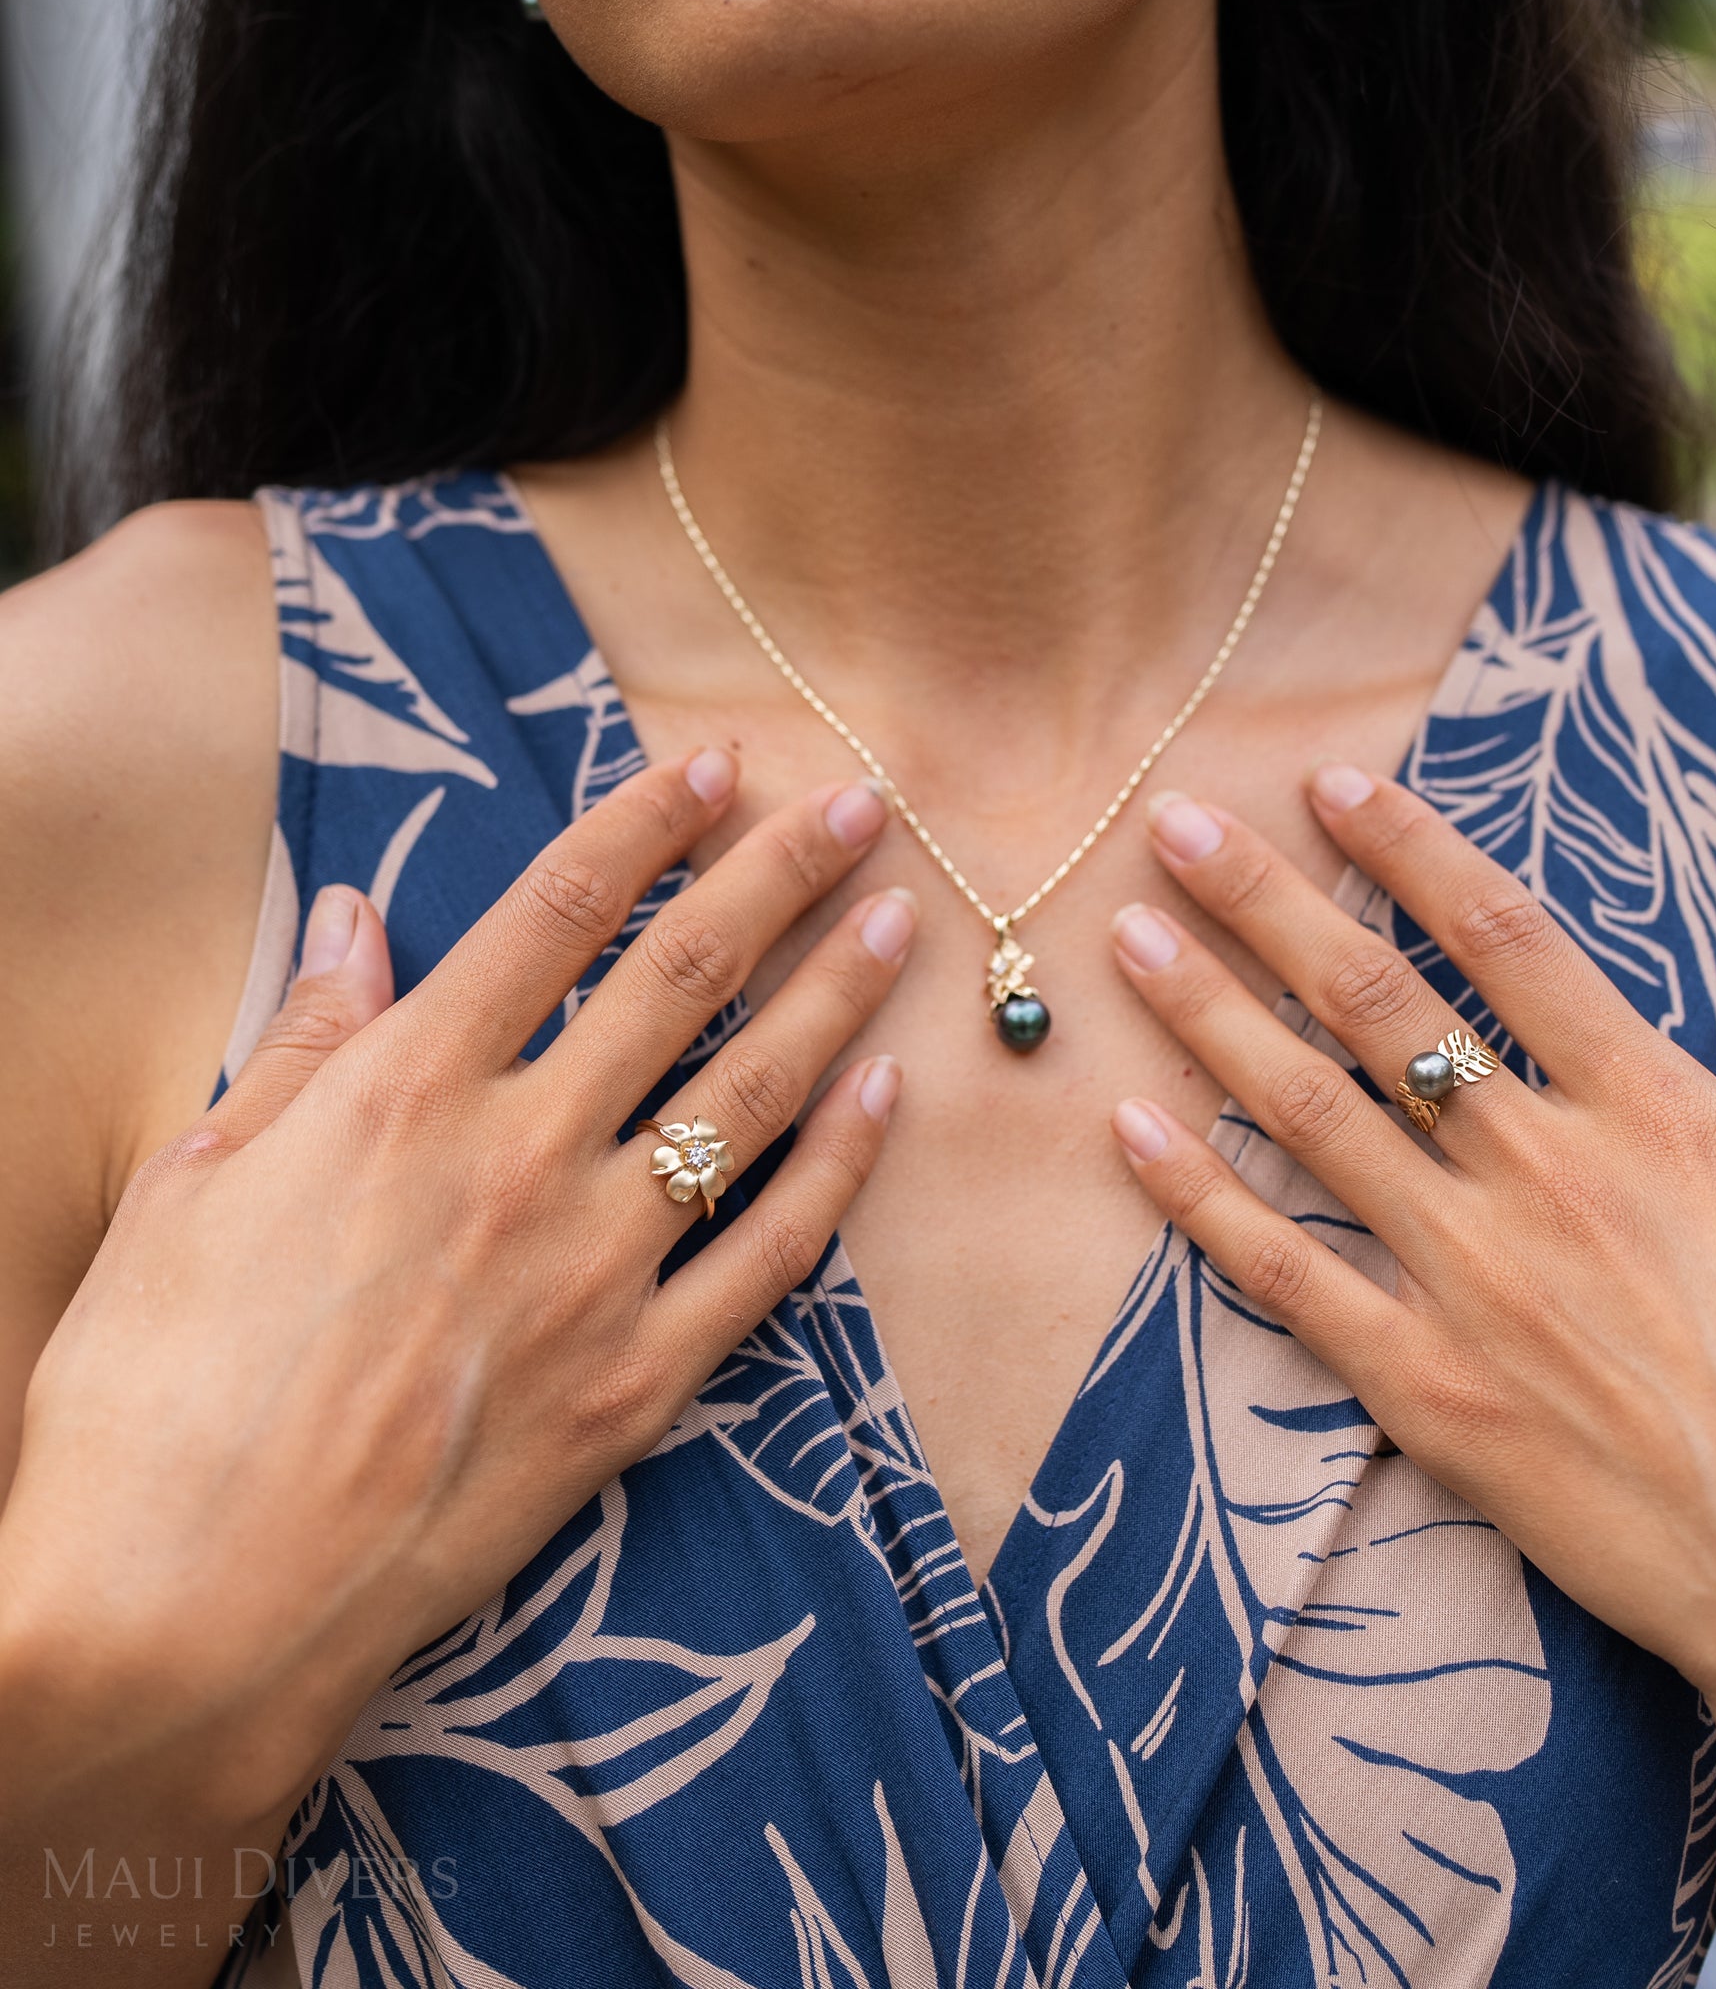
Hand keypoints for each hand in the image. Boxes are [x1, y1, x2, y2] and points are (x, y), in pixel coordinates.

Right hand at [0, 753, 913, 1849]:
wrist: (182, 1614)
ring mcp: (591, 1275)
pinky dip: (836, 1171)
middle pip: (679, 980)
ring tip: (900, 919)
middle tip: (860, 802)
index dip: (645, 824)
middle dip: (778, 876)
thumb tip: (353, 916)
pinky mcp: (636, 1386)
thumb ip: (302, 1042)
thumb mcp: (191, 1185)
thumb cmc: (150, 1396)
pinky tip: (885, 1100)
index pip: (553, 914)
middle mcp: (517, 1161)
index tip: (715, 765)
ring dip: (835, 996)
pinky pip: (768, 1258)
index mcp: (401, 1094)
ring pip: (748, 1099)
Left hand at [1105, 767, 1715, 1841]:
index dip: (1411, 849)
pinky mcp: (1432, 1394)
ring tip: (1128, 940)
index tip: (1332, 782)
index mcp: (1662, 1114)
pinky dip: (1199, 1197)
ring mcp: (1479, 1283)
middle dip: (1266, 904)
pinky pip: (1287, 1276)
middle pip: (1377, 1006)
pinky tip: (1130, 1127)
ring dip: (1207, 1017)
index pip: (1508, 939)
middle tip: (1172, 826)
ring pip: (1311, 1115)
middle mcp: (1551, 1174)